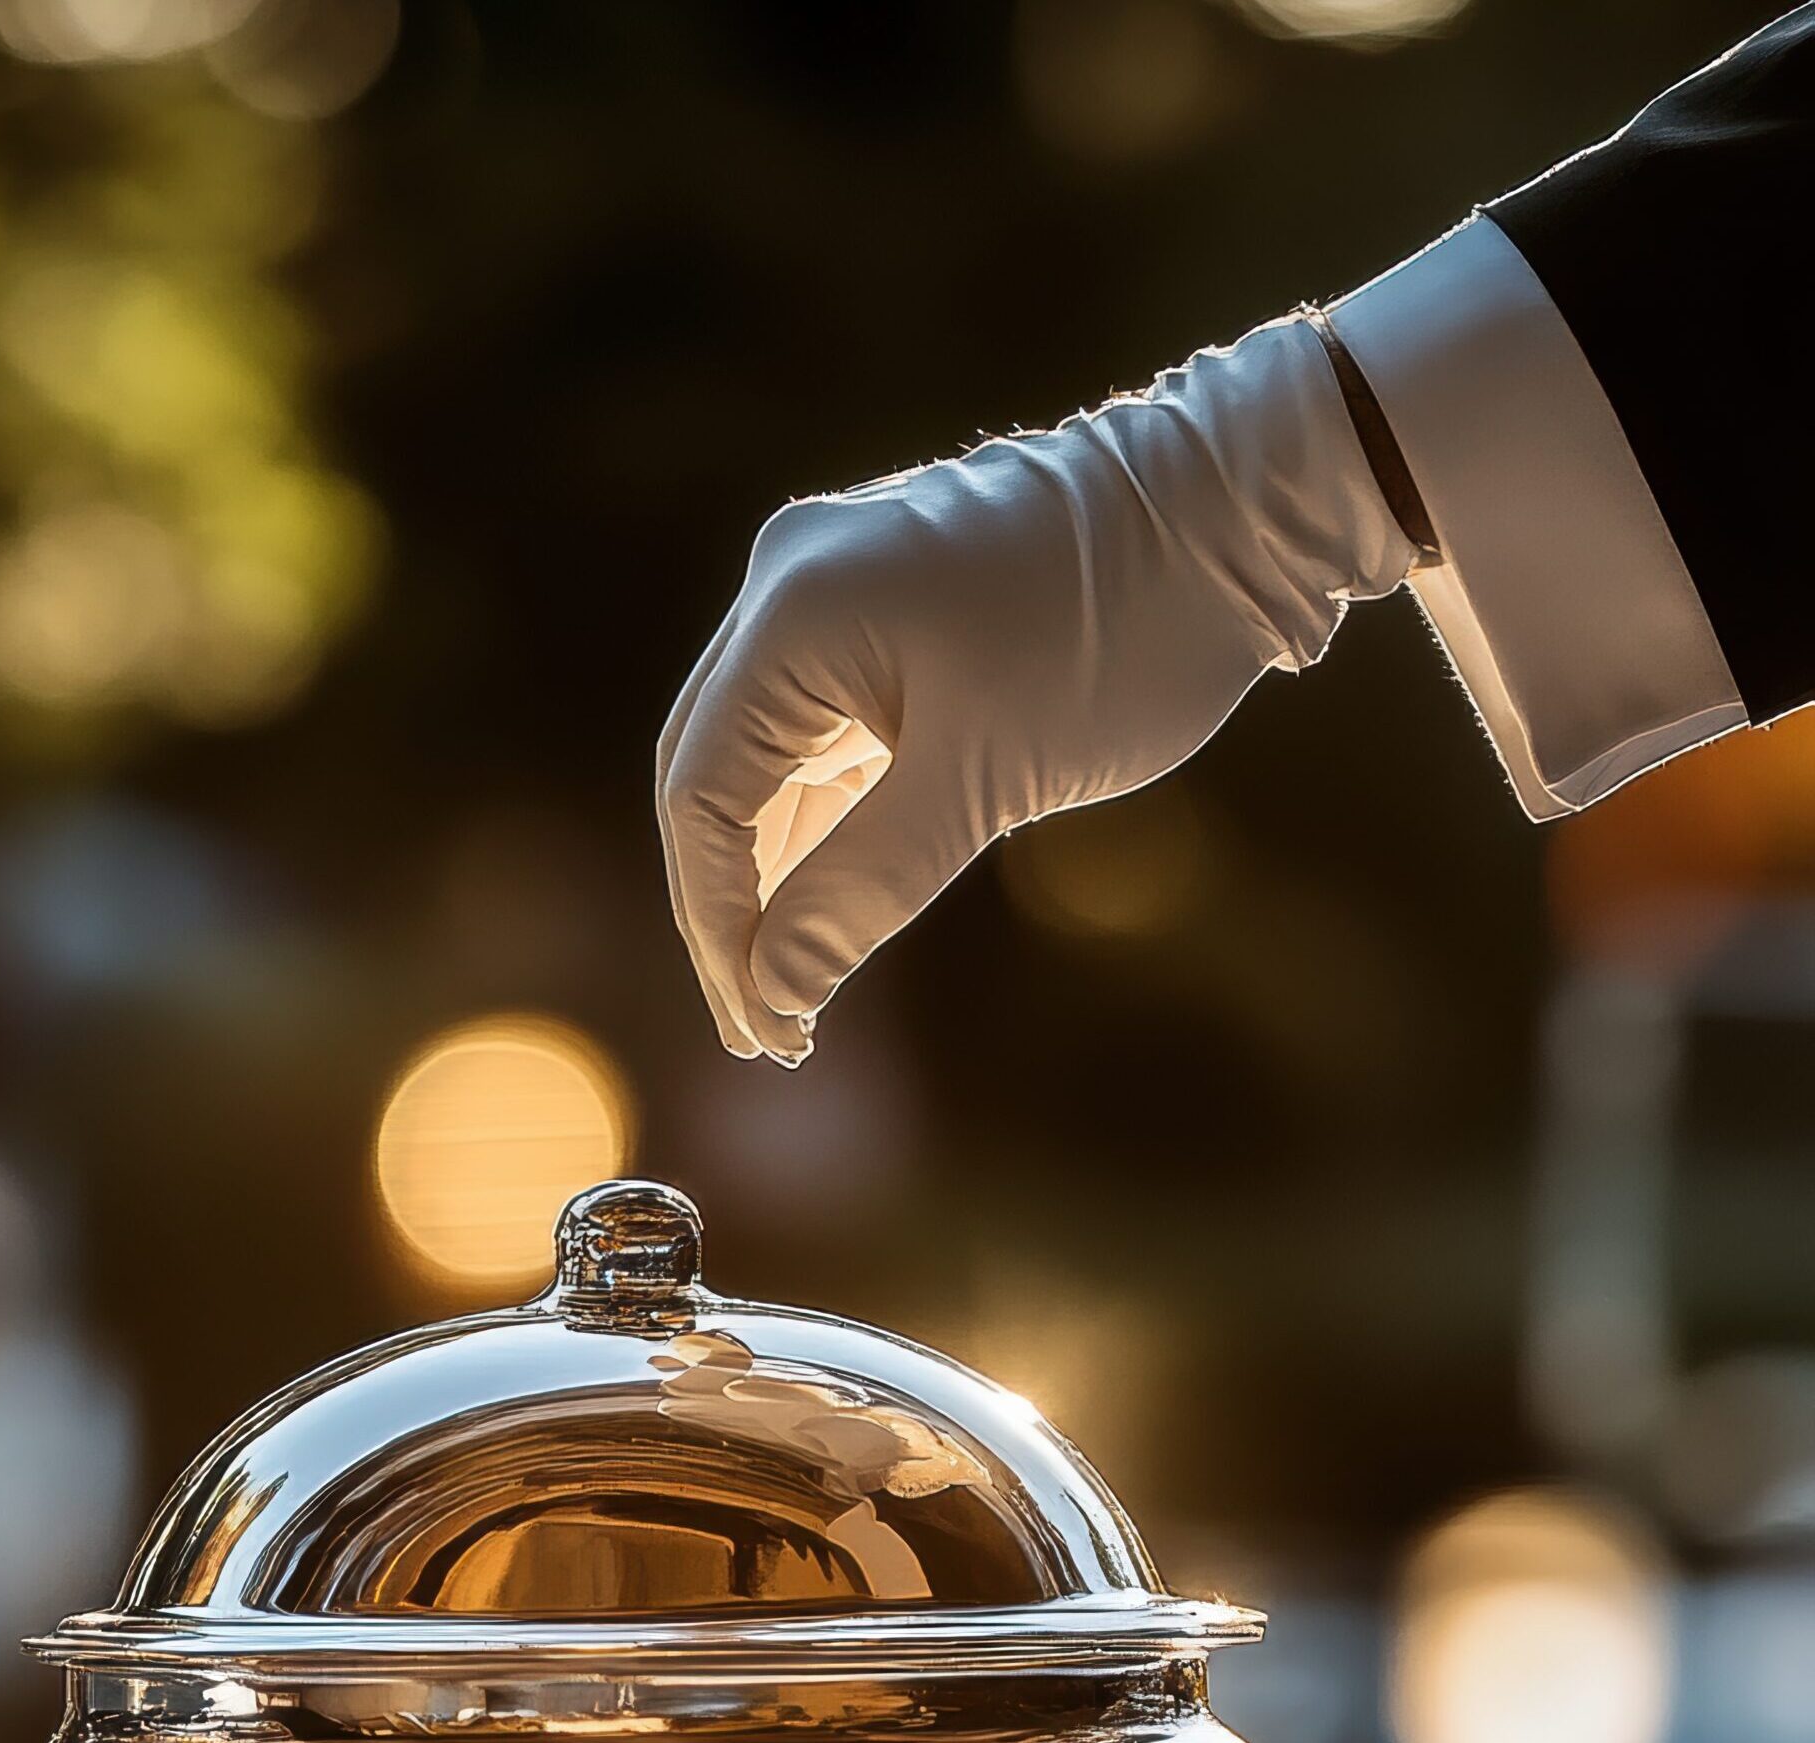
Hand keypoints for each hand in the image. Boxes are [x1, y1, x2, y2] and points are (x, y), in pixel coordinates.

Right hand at [656, 315, 1417, 1062]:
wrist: (1243, 508)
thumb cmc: (1121, 634)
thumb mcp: (989, 777)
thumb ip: (865, 884)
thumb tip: (777, 991)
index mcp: (791, 613)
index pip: (699, 795)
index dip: (718, 923)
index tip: (765, 1026)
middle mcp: (787, 588)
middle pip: (710, 778)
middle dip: (733, 912)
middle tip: (769, 1033)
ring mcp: (834, 595)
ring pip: (763, 765)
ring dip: (777, 878)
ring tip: (796, 995)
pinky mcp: (885, 618)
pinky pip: (821, 740)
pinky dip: (824, 827)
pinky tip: (830, 912)